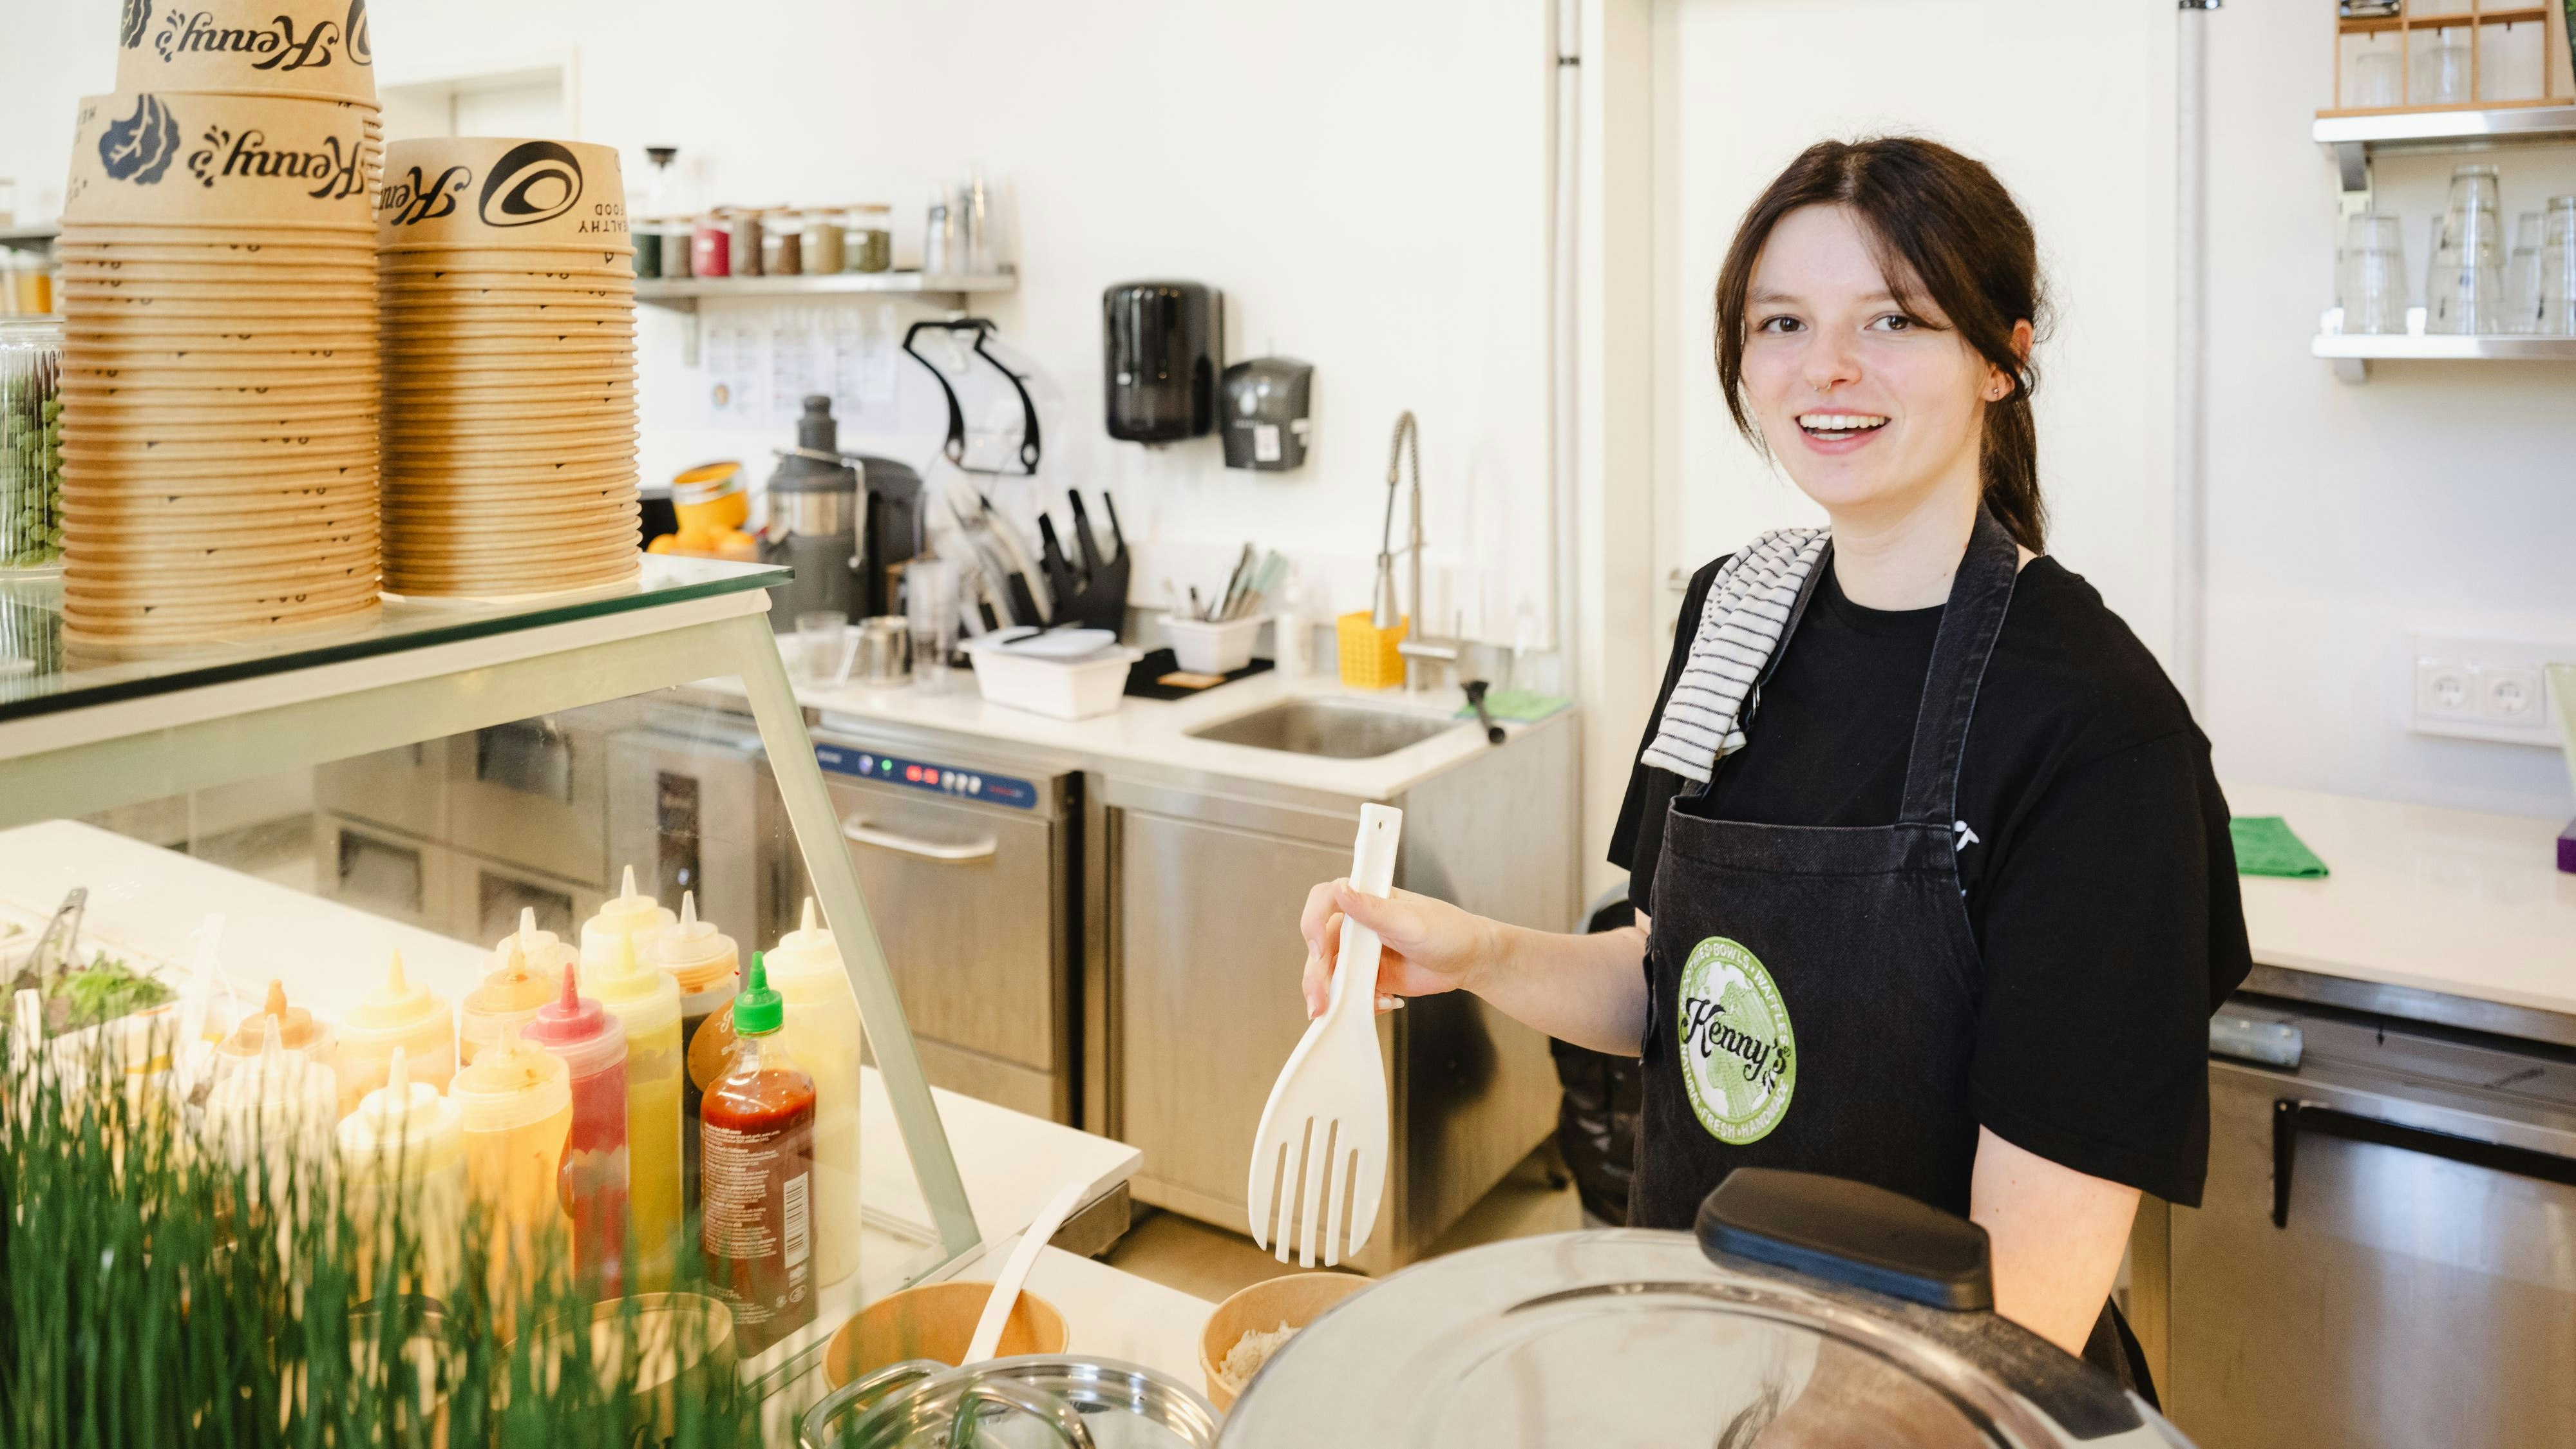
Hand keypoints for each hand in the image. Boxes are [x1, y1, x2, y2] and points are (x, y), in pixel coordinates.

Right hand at [1298, 879, 1496, 1018]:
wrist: (1470, 961)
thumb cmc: (1449, 931)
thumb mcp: (1412, 921)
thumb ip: (1374, 909)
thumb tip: (1342, 889)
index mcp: (1366, 900)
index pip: (1325, 900)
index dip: (1312, 921)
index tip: (1317, 948)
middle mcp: (1358, 926)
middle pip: (1319, 945)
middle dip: (1315, 974)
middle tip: (1321, 999)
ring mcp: (1360, 954)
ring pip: (1328, 973)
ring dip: (1327, 994)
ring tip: (1335, 1011)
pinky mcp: (1368, 978)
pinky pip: (1347, 993)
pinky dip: (1355, 1003)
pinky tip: (1381, 1004)